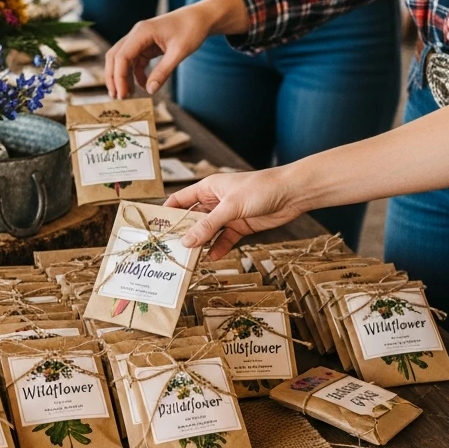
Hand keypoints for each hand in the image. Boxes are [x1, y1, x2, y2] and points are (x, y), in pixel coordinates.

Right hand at [105, 0, 249, 97]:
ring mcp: (140, 39)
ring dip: (122, 77)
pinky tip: (143, 85)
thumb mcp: (179, 52)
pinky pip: (134, 61)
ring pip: (122, 59)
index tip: (122, 95)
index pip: (121, 57)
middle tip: (118, 97)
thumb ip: (163, 72)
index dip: (119, 77)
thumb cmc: (192, 30)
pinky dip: (135, 74)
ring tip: (128, 95)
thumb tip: (150, 91)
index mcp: (142, 32)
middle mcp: (136, 34)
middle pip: (115, 57)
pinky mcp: (145, 45)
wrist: (201, 18)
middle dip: (114, 77)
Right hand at [165, 166, 302, 258]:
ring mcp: (228, 215)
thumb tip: (186, 241)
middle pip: (193, 219)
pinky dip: (218, 249)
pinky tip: (212, 258)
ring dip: (201, 244)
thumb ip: (208, 225)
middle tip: (171, 251)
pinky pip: (224, 240)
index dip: (167, 213)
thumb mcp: (230, 207)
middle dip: (183, 234)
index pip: (180, 200)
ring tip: (189, 259)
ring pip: (208, 232)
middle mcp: (215, 201)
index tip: (156, 229)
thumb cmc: (260, 189)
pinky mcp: (240, 226)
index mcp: (208, 188)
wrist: (292, 193)